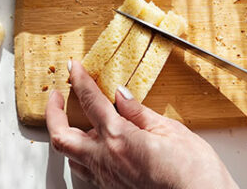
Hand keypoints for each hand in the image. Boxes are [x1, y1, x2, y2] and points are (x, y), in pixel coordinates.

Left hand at [46, 60, 237, 188]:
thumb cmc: (193, 172)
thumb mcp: (169, 129)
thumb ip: (139, 112)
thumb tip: (122, 96)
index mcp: (119, 139)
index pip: (90, 101)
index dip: (79, 80)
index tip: (74, 68)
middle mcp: (106, 160)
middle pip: (61, 135)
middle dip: (53, 113)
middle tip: (56, 96)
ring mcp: (107, 178)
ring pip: (70, 156)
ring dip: (67, 136)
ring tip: (75, 120)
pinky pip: (86, 171)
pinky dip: (82, 155)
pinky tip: (94, 147)